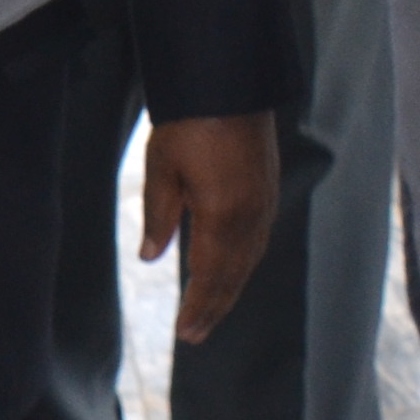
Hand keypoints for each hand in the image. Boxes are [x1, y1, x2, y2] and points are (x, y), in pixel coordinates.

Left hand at [138, 113, 280, 340]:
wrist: (229, 82)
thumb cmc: (188, 122)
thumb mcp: (161, 169)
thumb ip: (158, 216)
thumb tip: (152, 257)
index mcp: (223, 215)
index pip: (211, 275)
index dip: (199, 307)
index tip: (185, 334)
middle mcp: (250, 216)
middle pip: (234, 275)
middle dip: (214, 307)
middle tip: (195, 336)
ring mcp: (263, 203)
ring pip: (248, 260)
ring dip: (230, 289)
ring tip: (210, 312)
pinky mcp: (267, 190)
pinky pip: (256, 240)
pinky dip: (242, 264)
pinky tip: (231, 271)